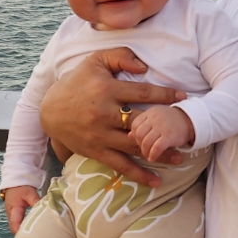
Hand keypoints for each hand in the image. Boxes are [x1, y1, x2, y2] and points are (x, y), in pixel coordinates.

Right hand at [3, 185, 39, 233]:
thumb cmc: (21, 188)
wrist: (15, 184)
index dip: (21, 232)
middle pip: (16, 229)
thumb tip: (45, 210)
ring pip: (17, 228)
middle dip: (24, 235)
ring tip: (36, 235)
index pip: (15, 225)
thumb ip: (36, 202)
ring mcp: (12, 217)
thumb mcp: (30, 193)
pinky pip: (19, 225)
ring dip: (25, 231)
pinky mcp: (15, 217)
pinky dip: (26, 227)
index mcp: (13, 211)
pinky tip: (34, 229)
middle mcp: (11, 216)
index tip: (30, 237)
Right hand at [39, 47, 186, 186]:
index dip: (164, 95)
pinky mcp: (95, 151)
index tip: (184, 97)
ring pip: (134, 147)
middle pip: (141, 123)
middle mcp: (104, 114)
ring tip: (180, 157)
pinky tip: (156, 180)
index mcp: (106, 90)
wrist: (50, 111)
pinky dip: (138, 174)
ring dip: (159, 154)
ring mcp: (100, 135)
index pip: (141, 93)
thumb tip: (145, 67)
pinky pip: (120, 165)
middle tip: (187, 131)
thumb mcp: (96, 61)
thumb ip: (121, 56)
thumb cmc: (77, 82)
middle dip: (165, 128)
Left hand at [129, 105, 194, 162]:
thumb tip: (129, 135)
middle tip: (145, 150)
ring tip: (149, 155)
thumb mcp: (156, 118)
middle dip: (139, 145)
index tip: (140, 141)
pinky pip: (156, 147)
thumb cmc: (173, 120)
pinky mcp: (169, 136)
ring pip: (146, 142)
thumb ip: (143, 124)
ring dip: (145, 152)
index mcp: (150, 112)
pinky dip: (153, 154)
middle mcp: (154, 118)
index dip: (135, 135)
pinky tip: (153, 158)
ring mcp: (162, 127)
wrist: (192, 120)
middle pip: (139, 134)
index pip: (135, 125)